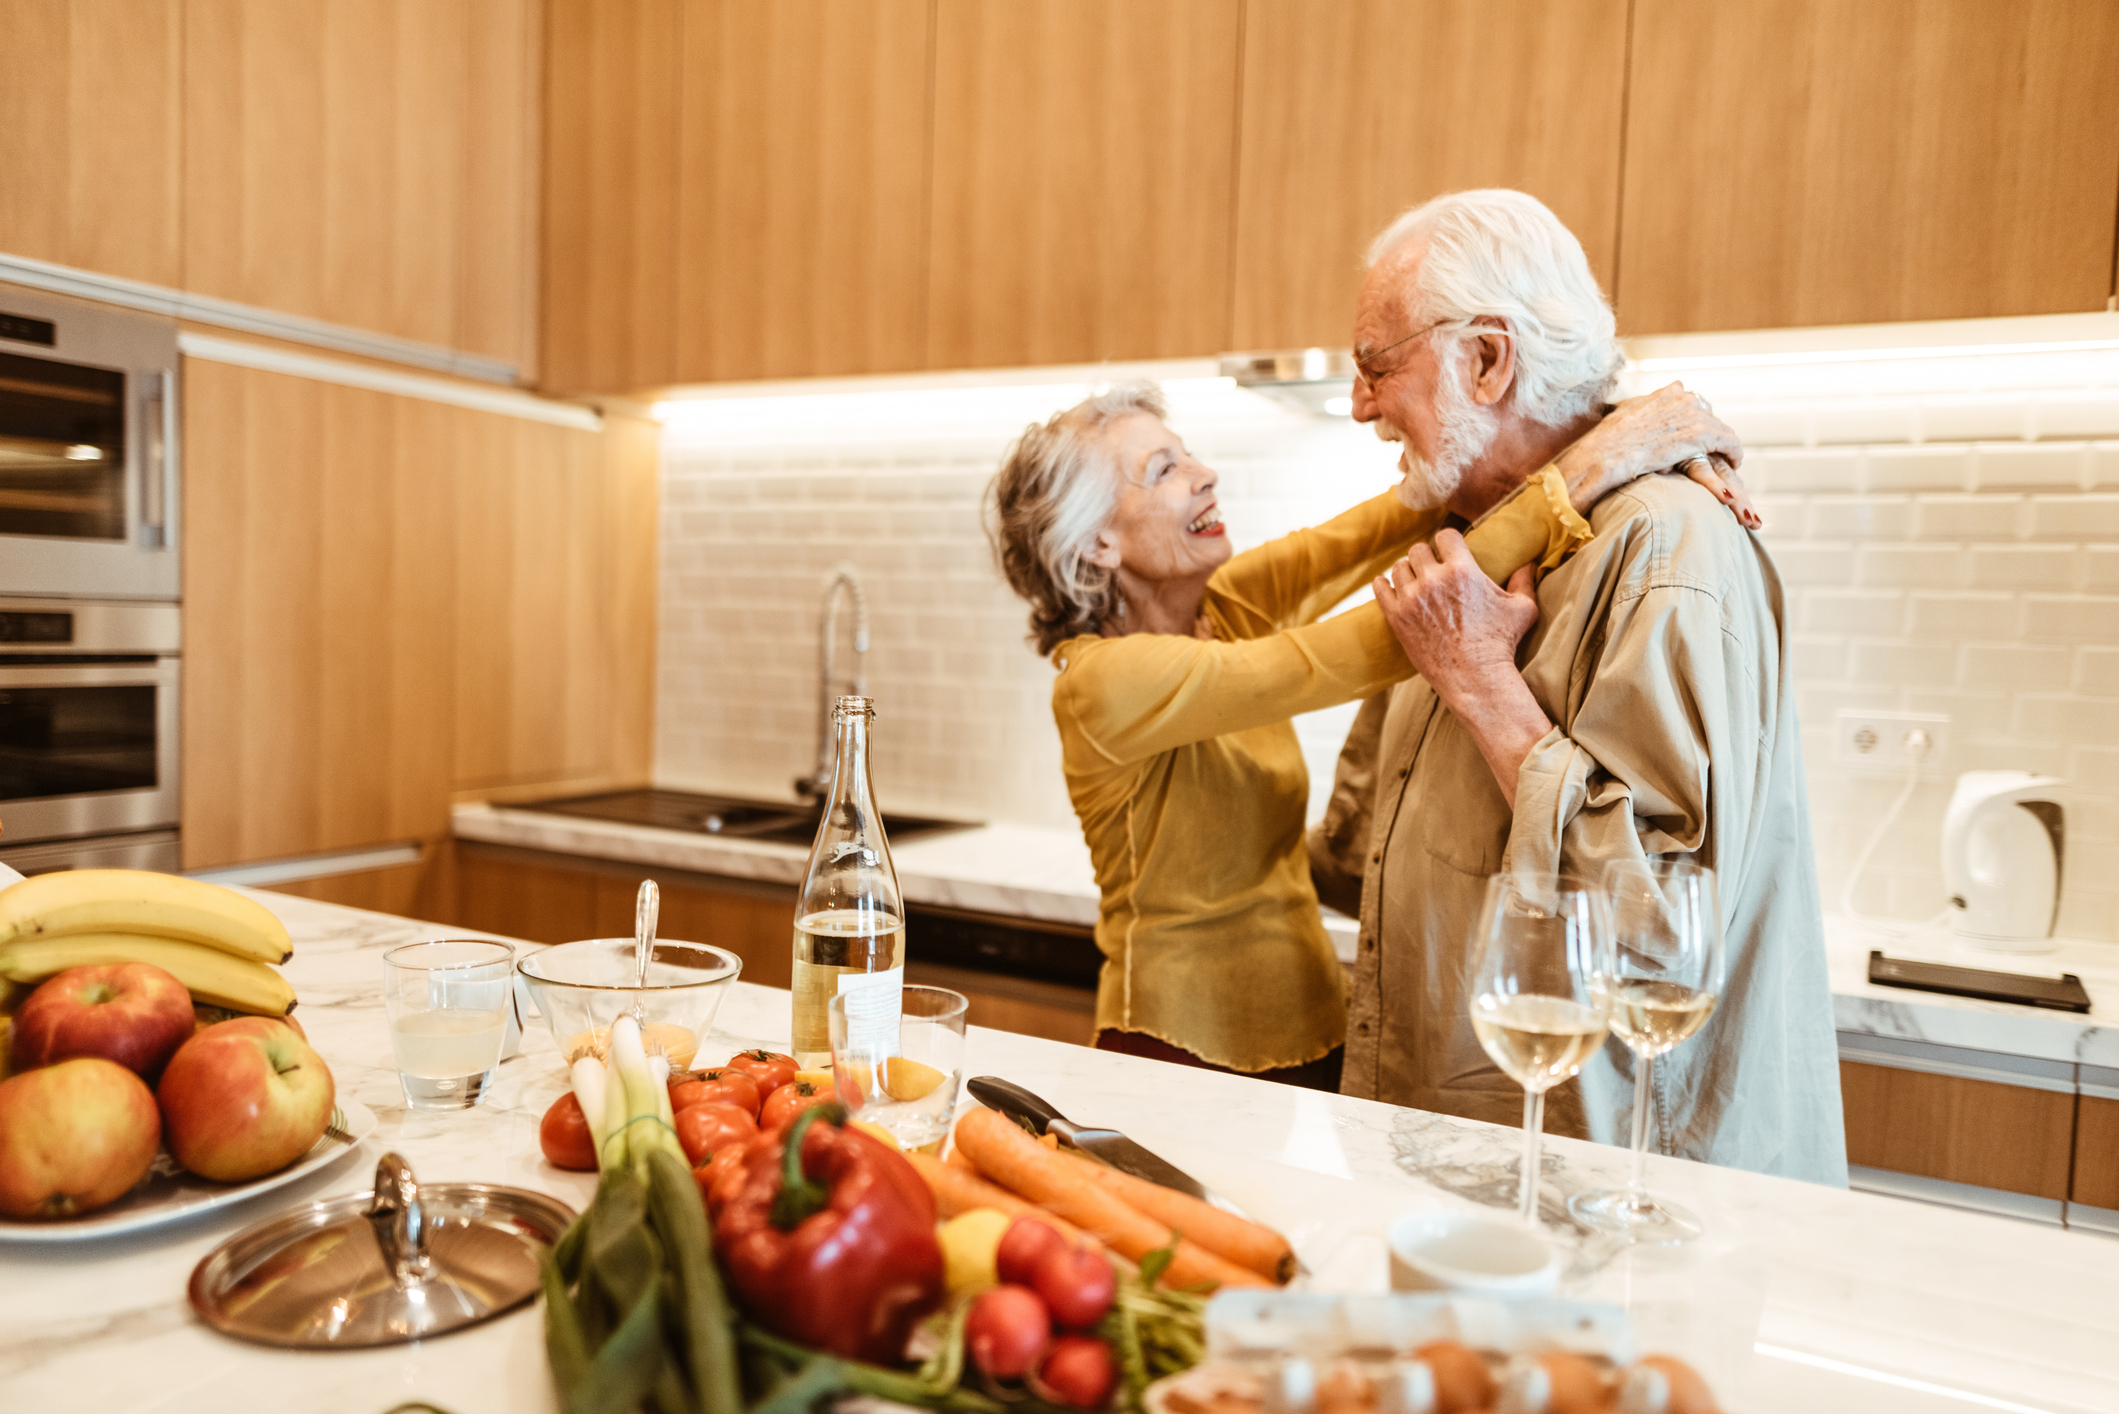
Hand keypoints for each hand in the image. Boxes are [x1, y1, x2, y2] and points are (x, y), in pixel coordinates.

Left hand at [1373, 532, 1553, 806]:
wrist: (1475, 678)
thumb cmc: (1501, 644)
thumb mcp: (1523, 609)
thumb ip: (1525, 582)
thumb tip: (1529, 564)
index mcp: (1462, 571)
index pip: (1445, 535)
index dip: (1448, 541)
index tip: (1449, 550)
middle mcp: (1433, 580)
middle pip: (1418, 549)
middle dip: (1427, 556)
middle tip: (1431, 567)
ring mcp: (1411, 599)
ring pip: (1399, 568)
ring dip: (1408, 572)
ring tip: (1415, 580)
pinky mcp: (1397, 618)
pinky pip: (1380, 589)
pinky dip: (1383, 584)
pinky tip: (1387, 584)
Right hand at [1553, 382, 1760, 528]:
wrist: (1607, 453)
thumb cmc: (1609, 439)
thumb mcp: (1623, 413)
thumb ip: (1637, 407)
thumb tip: (1633, 407)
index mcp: (1668, 392)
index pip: (1692, 402)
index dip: (1695, 420)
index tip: (1694, 433)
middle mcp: (1684, 398)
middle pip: (1709, 416)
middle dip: (1711, 433)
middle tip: (1711, 451)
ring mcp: (1694, 415)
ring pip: (1722, 430)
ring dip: (1725, 446)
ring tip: (1727, 459)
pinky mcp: (1702, 435)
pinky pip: (1730, 443)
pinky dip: (1735, 453)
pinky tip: (1735, 463)